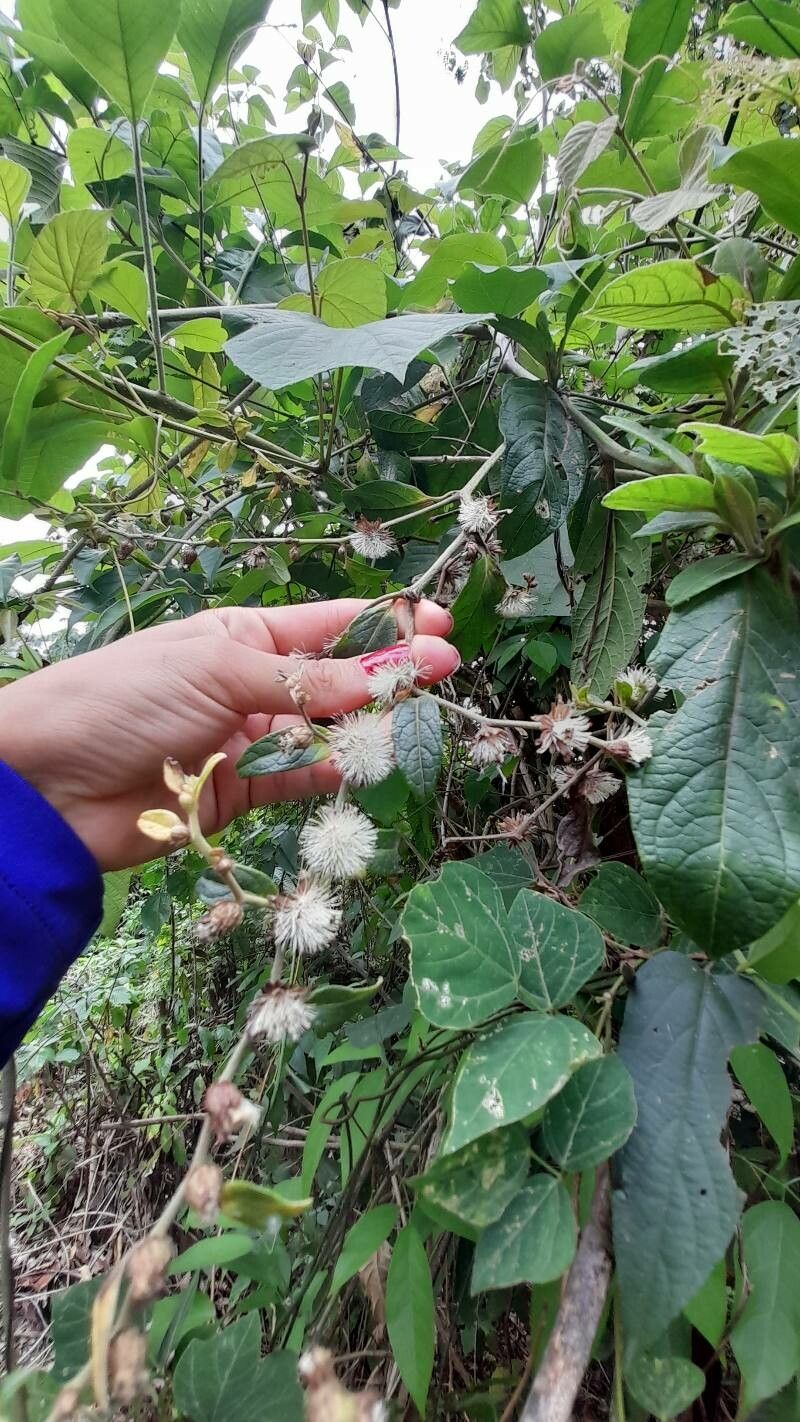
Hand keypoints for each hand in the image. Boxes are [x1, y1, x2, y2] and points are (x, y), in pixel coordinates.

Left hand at [0, 600, 457, 870]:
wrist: (49, 781)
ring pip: (325, 731)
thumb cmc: (126, 698)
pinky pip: (298, 780)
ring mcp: (248, 738)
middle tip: (446, 672)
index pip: (330, 625)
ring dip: (366, 726)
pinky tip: (363, 763)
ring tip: (413, 720)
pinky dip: (330, 773)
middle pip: (336, 679)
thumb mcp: (221, 671)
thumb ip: (311, 683)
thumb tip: (394, 671)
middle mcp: (251, 682)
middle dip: (388, 674)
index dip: (387, 623)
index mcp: (243, 634)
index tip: (442, 624)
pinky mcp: (240, 792)